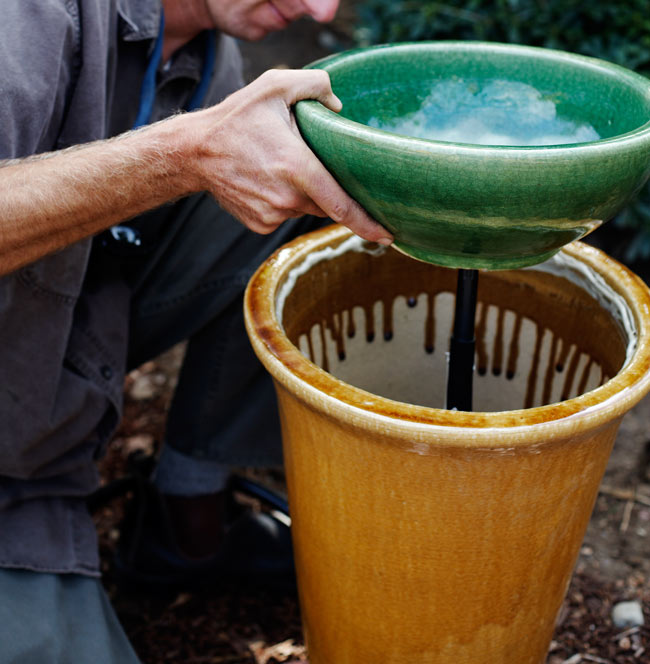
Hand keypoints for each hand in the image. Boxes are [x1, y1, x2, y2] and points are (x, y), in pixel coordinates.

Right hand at [187, 69, 392, 244]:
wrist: (194, 152)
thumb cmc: (236, 119)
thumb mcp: (274, 86)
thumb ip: (315, 85)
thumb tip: (339, 108)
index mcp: (296, 168)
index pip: (341, 205)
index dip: (367, 224)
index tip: (387, 235)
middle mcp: (286, 198)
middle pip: (325, 201)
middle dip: (327, 186)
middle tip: (307, 162)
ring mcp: (272, 215)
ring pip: (305, 208)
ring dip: (303, 191)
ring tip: (278, 166)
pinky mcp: (260, 224)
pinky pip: (285, 214)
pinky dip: (284, 200)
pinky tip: (266, 181)